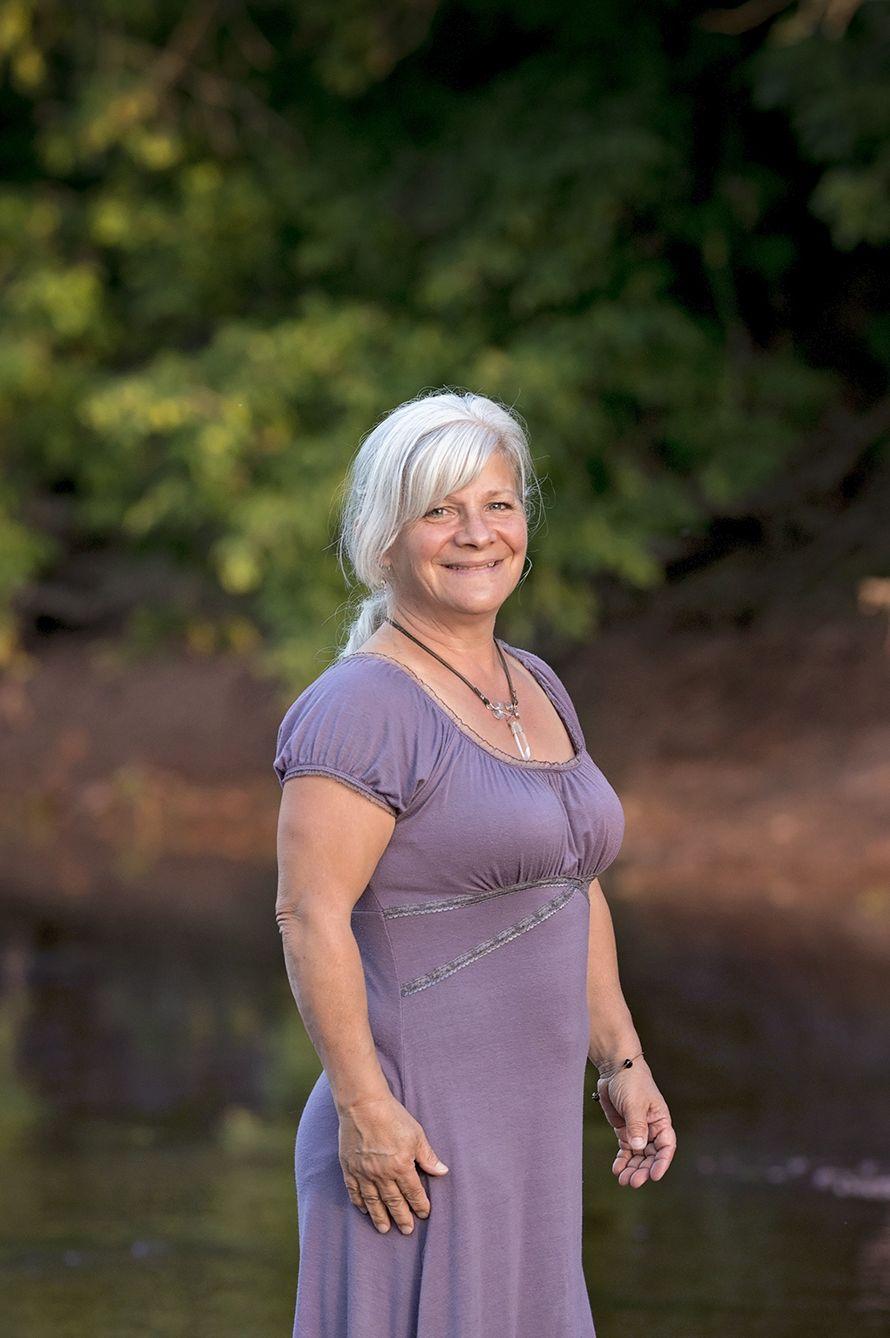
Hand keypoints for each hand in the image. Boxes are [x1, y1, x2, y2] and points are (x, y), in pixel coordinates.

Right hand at [338, 1092, 449, 1233]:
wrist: (363, 1104)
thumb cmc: (392, 1116)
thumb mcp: (416, 1134)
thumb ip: (428, 1156)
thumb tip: (442, 1171)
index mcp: (401, 1166)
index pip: (413, 1193)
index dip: (420, 1205)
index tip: (424, 1214)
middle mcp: (382, 1174)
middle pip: (394, 1202)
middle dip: (402, 1217)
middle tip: (406, 1231)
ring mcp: (364, 1172)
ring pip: (374, 1201)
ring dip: (380, 1216)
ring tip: (384, 1229)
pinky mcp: (349, 1168)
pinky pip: (354, 1191)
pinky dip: (359, 1202)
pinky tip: (364, 1210)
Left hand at [594, 1059, 676, 1187]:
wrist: (615, 1068)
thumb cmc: (631, 1082)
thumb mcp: (634, 1103)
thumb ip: (637, 1125)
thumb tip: (639, 1146)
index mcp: (661, 1121)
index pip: (666, 1146)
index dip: (662, 1163)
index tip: (655, 1176)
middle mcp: (652, 1129)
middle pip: (651, 1155)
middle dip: (643, 1170)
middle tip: (633, 1182)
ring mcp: (638, 1131)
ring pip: (638, 1156)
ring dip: (632, 1169)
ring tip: (623, 1181)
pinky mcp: (625, 1130)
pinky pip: (626, 1150)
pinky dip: (622, 1160)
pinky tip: (617, 1169)